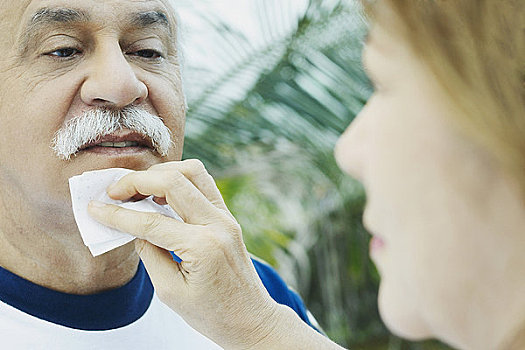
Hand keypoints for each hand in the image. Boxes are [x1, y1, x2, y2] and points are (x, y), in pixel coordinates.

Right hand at [87, 160, 281, 348]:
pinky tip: (160, 195)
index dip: (118, 215)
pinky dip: (178, 181)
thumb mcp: (170, 292)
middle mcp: (218, 224)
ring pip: (193, 172)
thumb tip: (132, 226)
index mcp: (203, 247)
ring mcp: (226, 217)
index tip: (95, 208)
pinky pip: (203, 184)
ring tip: (137, 190)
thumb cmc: (212, 314)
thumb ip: (150, 254)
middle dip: (137, 181)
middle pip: (174, 181)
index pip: (151, 222)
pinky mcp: (228, 217)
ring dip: (161, 174)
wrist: (249, 318)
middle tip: (113, 192)